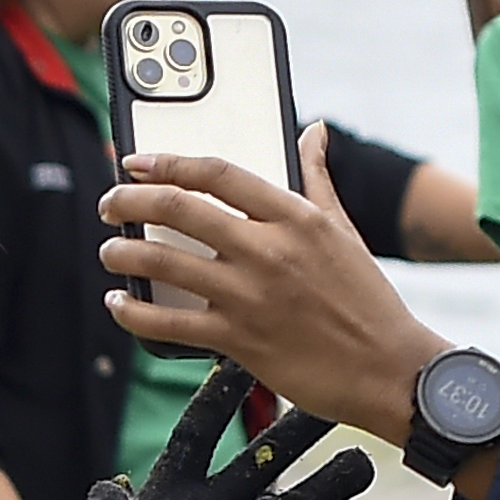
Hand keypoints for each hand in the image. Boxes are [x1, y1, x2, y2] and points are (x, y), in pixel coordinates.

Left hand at [98, 126, 451, 442]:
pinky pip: (168, 324)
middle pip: (178, 209)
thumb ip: (317, 178)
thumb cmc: (368, 300)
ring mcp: (249, 295)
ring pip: (164, 263)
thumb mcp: (344, 229)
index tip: (137, 162)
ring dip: (124, 254)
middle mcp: (268, 250)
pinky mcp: (238, 339)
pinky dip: (133, 312)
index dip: (167, 162)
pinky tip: (119, 303)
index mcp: (295, 217)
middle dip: (130, 201)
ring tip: (112, 252)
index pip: (217, 173)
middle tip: (112, 204)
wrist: (387, 368)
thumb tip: (313, 132)